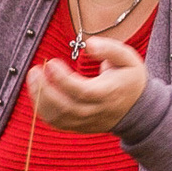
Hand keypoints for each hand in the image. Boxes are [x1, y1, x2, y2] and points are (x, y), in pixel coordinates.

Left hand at [26, 36, 146, 132]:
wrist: (138, 109)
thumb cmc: (129, 79)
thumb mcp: (128, 59)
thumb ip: (110, 49)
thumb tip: (90, 44)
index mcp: (109, 94)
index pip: (82, 91)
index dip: (63, 79)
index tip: (52, 62)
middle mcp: (96, 111)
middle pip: (66, 107)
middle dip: (45, 89)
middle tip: (34, 70)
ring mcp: (87, 121)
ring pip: (58, 117)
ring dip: (40, 98)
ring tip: (33, 78)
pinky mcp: (79, 126)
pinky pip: (56, 123)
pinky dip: (43, 109)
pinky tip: (38, 91)